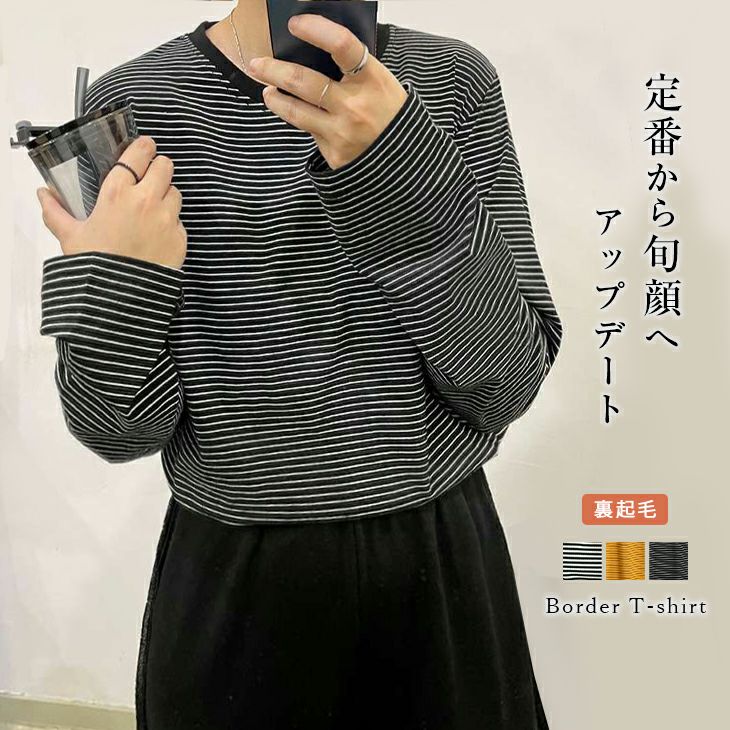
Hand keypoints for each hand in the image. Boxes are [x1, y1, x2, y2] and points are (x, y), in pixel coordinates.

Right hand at [36, 135, 187, 269]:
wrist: (120, 298)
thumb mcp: (70, 235)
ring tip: (153, 211)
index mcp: (118, 192)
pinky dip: (172, 224)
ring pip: (176, 193)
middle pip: (165, 167)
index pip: (139, 154)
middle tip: (151, 178)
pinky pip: (180, 221)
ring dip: (167, 196)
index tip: (145, 148)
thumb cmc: (95, 264)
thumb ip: (56, 211)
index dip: (144, 147)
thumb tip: (43, 194)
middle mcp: (147, 200)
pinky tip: (157, 236)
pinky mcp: (180, 238)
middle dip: (159, 169)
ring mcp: (168, 219)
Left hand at [250, 13, 407, 170]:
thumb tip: (316, 50)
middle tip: (258, 63)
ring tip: (268, 91)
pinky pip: (309, 133)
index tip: (296, 24)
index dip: (316, 30)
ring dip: (276, 98)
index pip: (341, 45)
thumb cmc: (391, 116)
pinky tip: (295, 114)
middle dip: (274, 70)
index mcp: (373, 80)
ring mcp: (342, 133)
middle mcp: (354, 106)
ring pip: (296, 112)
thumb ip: (354, 70)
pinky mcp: (334, 155)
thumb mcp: (382, 85)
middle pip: (303, 81)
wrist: (407, 163)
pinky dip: (300, 122)